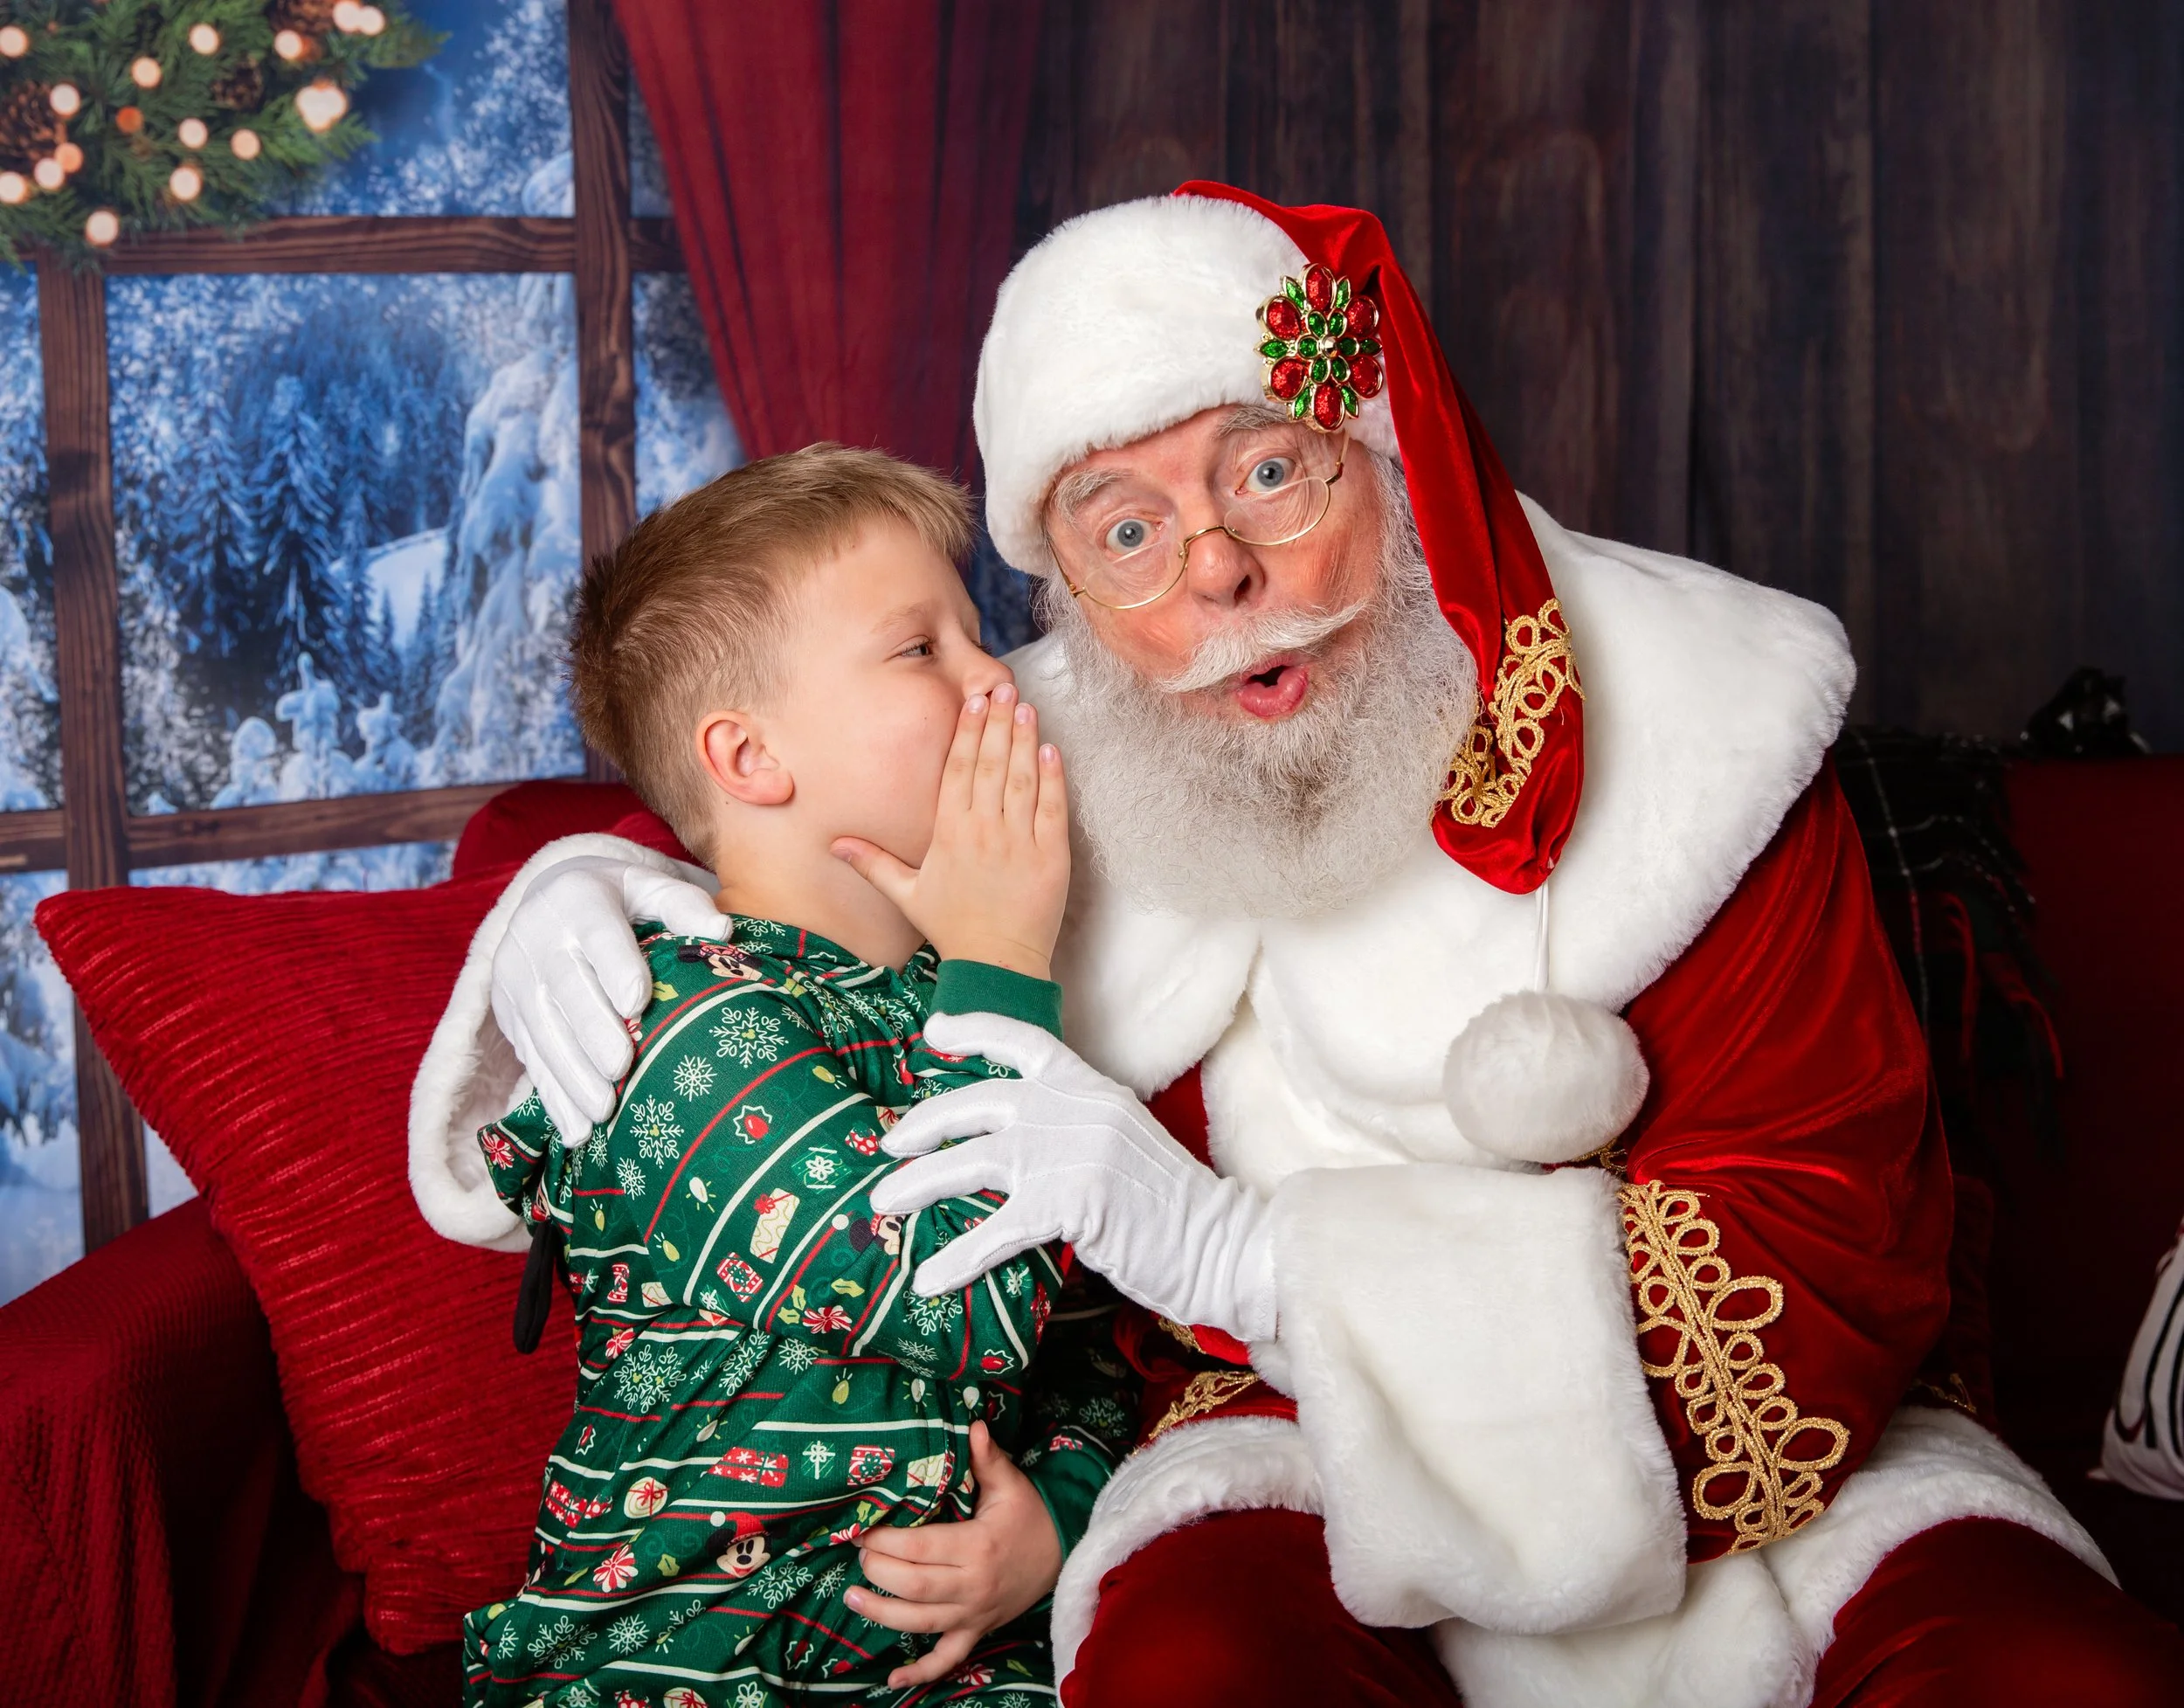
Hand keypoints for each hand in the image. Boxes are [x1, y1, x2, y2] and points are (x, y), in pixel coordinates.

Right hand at [489, 855, 730, 1140]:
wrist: (547, 898)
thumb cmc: (618, 898)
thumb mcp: (648, 885)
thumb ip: (683, 905)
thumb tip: (722, 933)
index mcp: (577, 899)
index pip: (596, 932)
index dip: (615, 967)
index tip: (638, 1002)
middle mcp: (536, 937)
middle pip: (563, 988)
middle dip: (591, 1032)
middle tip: (621, 1069)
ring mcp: (515, 978)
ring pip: (541, 1030)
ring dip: (571, 1075)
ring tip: (603, 1112)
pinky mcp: (507, 1014)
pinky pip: (529, 1058)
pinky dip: (553, 1097)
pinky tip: (576, 1131)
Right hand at [832, 683, 1068, 979]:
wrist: (996, 965)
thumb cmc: (953, 928)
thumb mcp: (907, 894)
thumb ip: (874, 862)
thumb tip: (835, 844)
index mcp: (949, 834)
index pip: (958, 771)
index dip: (967, 733)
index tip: (975, 702)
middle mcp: (983, 831)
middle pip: (991, 765)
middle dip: (998, 723)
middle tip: (1005, 688)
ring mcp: (1020, 842)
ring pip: (1022, 779)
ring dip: (1025, 740)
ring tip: (1027, 708)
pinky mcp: (1051, 856)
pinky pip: (1053, 808)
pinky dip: (1054, 778)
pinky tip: (1052, 750)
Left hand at [845, 1420, 1061, 1687]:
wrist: (1064, 1553)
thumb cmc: (1030, 1515)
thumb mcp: (1011, 1484)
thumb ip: (987, 1458)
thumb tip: (973, 1424)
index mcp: (977, 1546)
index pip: (920, 1547)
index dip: (885, 1541)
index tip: (862, 1529)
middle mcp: (972, 1586)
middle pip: (913, 1587)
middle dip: (878, 1572)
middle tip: (857, 1554)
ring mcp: (973, 1614)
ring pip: (920, 1623)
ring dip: (881, 1614)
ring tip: (852, 1597)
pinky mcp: (976, 1631)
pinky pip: (947, 1658)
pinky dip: (921, 1674)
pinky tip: (893, 1680)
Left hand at [868, 1012, 1278, 1340]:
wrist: (1220, 1244)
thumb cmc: (1169, 1206)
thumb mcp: (1119, 1143)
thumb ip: (1072, 1130)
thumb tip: (1012, 1145)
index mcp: (1091, 1086)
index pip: (1026, 1040)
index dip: (976, 1030)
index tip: (933, 1032)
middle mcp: (1076, 1107)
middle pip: (979, 1102)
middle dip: (924, 1123)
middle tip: (888, 1145)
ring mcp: (1071, 1152)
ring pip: (973, 1160)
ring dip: (920, 1183)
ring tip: (883, 1204)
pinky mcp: (1070, 1202)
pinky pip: (996, 1230)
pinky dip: (958, 1258)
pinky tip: (929, 1280)